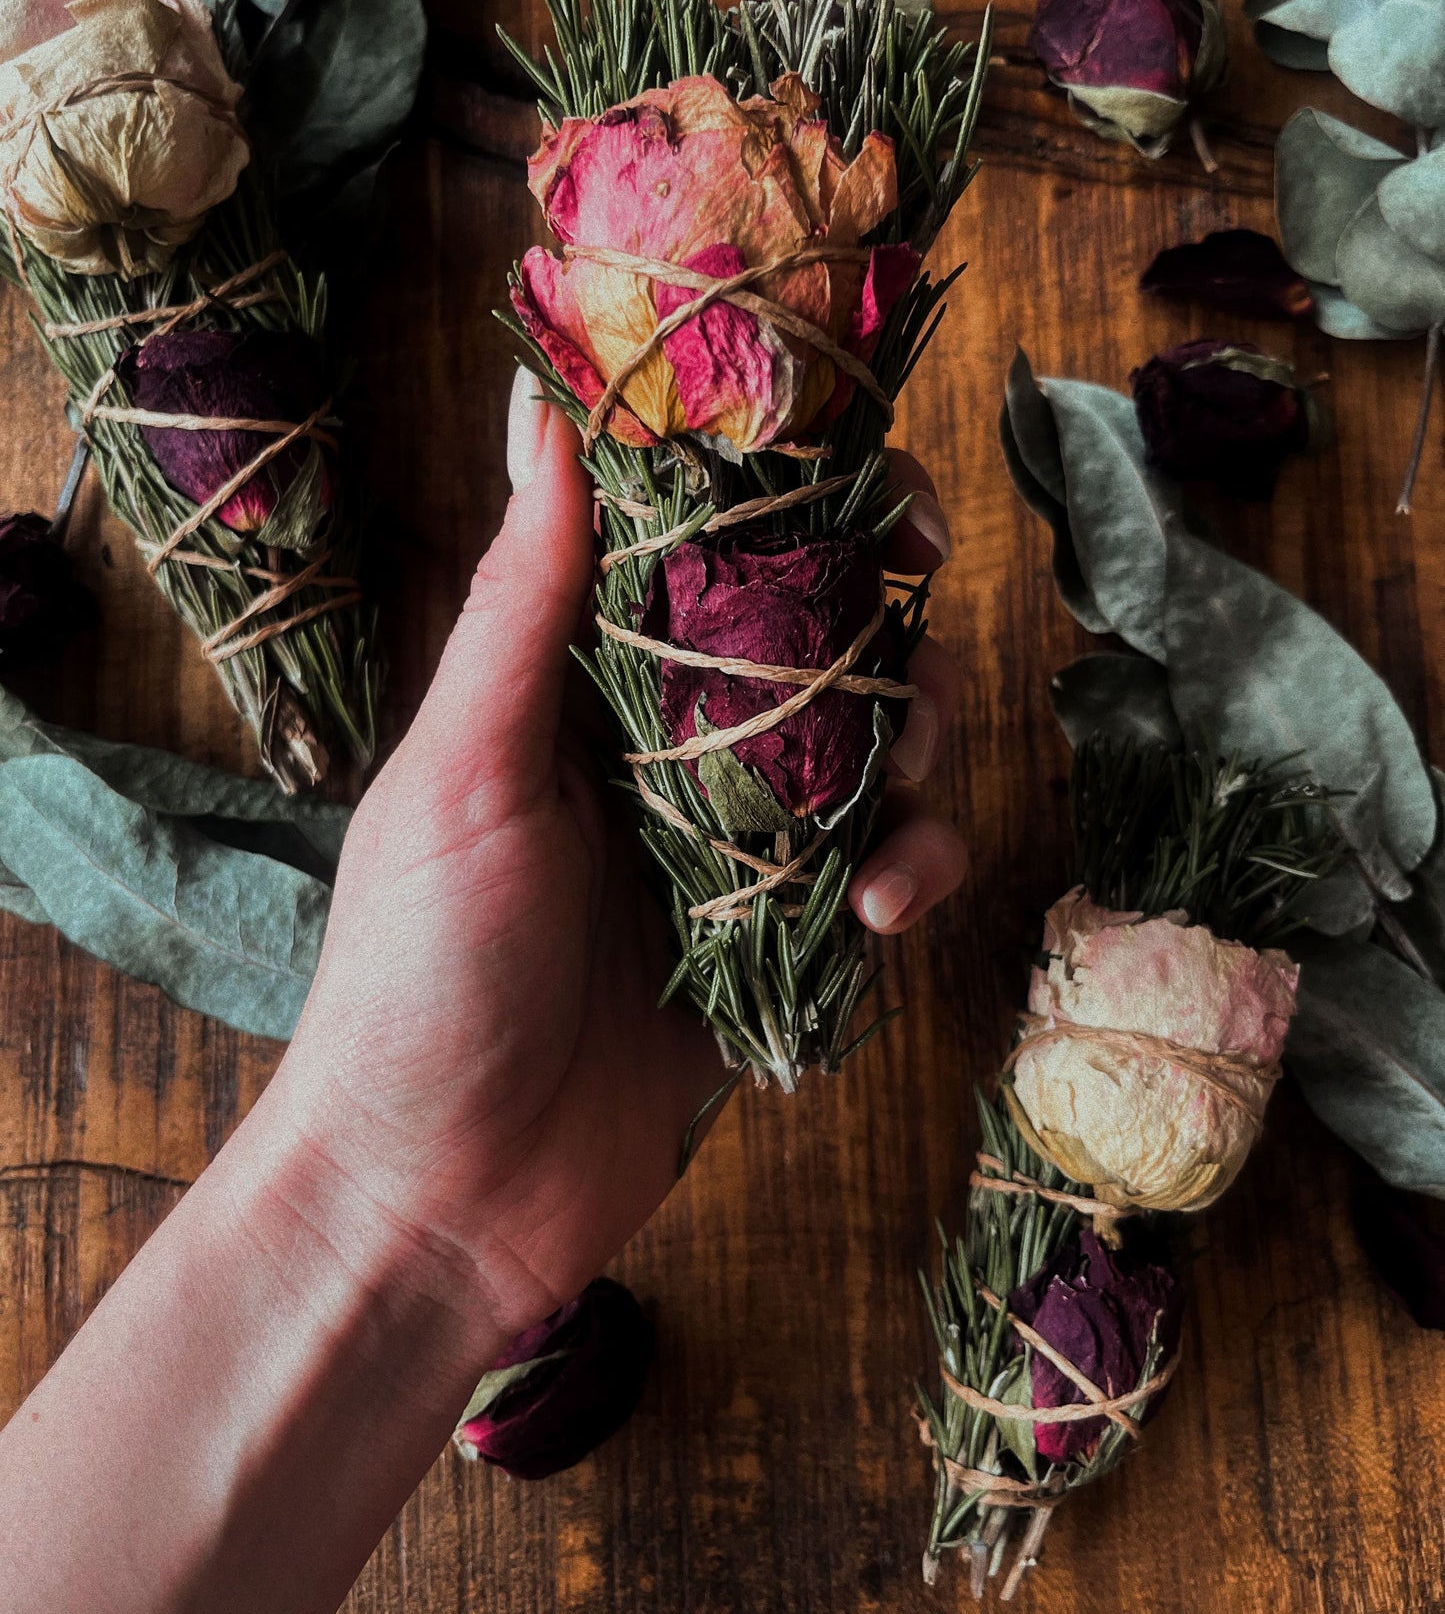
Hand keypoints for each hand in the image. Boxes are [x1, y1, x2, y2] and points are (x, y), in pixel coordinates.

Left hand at [274, 369, 967, 1340]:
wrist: (435, 1200)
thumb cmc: (413, 976)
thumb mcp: (462, 773)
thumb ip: (522, 603)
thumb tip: (542, 412)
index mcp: (579, 687)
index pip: (706, 553)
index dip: (803, 507)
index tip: (882, 500)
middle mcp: (661, 754)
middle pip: (815, 648)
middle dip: (885, 636)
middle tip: (915, 641)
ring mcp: (725, 853)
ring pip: (867, 759)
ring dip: (914, 756)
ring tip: (901, 794)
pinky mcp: (773, 950)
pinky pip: (876, 880)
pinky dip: (908, 876)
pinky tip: (883, 910)